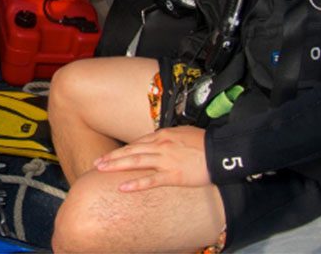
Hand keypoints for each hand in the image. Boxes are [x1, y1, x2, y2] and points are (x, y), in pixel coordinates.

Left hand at [95, 126, 210, 191]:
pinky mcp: (174, 175)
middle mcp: (161, 145)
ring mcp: (166, 160)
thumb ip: (169, 137)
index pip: (138, 143)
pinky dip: (135, 184)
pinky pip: (151, 180)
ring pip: (135, 161)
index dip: (123, 150)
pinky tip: (123, 188)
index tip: (110, 156)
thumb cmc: (206, 142)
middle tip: (97, 163)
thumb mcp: (183, 133)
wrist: (223, 151)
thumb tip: (159, 139)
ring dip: (116, 166)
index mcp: (163, 135)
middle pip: (131, 150)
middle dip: (112, 157)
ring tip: (101, 170)